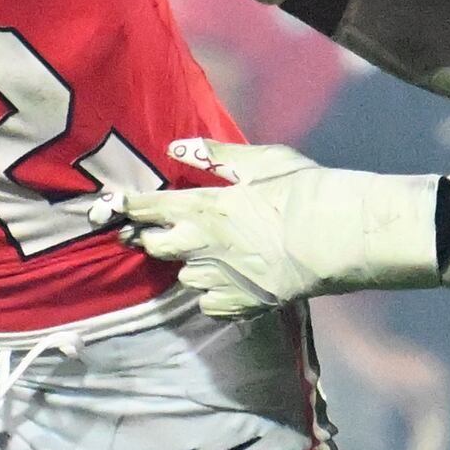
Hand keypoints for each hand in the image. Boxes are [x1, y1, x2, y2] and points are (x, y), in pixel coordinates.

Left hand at [110, 138, 444, 315]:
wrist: (341, 237)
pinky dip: (212, 292)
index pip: (147, 207)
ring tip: (202, 252)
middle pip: (153, 247)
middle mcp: (203, 246)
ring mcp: (222, 279)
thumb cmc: (305, 189)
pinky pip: (209, 303)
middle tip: (151, 228)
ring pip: (182, 277)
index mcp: (204, 207)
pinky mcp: (243, 303)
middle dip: (146, 237)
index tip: (108, 206)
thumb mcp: (260, 161)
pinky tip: (227, 279)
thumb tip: (178, 146)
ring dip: (185, 264)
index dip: (123, 206)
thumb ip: (214, 154)